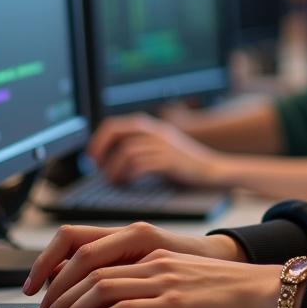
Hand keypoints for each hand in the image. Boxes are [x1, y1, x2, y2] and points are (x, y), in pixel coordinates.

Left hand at [36, 249, 283, 307]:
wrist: (266, 293)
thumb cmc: (232, 293)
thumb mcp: (185, 281)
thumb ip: (155, 285)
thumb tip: (124, 306)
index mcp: (155, 252)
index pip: (95, 251)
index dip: (62, 269)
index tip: (46, 292)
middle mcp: (154, 260)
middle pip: (88, 267)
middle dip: (57, 294)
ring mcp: (163, 279)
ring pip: (98, 286)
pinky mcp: (173, 302)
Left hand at [87, 114, 231, 187]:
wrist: (214, 170)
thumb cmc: (185, 165)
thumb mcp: (161, 149)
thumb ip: (140, 148)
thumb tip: (109, 160)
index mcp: (151, 127)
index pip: (115, 124)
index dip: (99, 140)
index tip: (92, 157)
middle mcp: (156, 131)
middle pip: (118, 131)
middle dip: (102, 148)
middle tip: (97, 167)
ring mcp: (163, 145)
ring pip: (127, 150)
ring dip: (115, 168)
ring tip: (115, 181)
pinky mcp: (170, 160)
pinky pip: (141, 164)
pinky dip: (129, 174)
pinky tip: (129, 183)